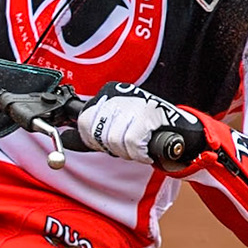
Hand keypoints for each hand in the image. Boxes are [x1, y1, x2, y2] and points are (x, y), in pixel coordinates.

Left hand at [76, 86, 204, 165]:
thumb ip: (93, 132)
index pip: (84, 120)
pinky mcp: (148, 114)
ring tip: (139, 146)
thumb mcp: (116, 126)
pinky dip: (138, 153)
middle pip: (96, 132)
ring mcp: (134, 102)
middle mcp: (120, 94)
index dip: (93, 140)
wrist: (183, 132)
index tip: (107, 145)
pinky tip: (147, 149)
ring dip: (126, 152)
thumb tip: (64, 138)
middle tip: (127, 146)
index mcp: (109, 94)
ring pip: (113, 140)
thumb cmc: (148, 131)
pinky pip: (131, 143)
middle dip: (110, 147)